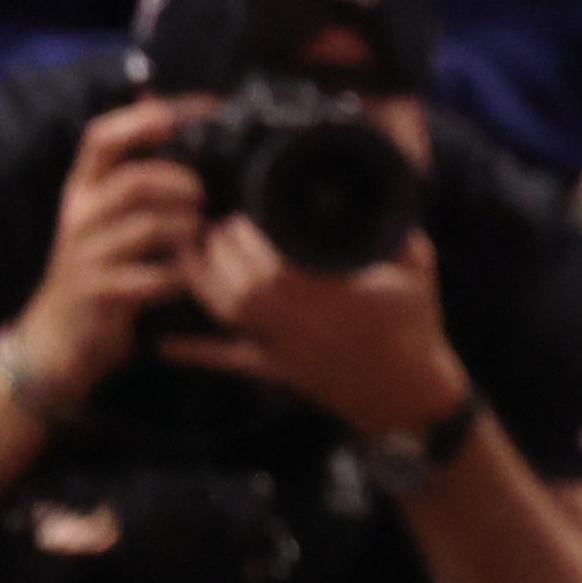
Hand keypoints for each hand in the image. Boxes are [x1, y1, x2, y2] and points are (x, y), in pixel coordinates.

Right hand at [14, 98, 208, 403]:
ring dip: (189, 228)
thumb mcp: (107, 214)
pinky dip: (183, 275)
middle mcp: (79, 216)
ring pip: (149, 227)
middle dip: (182, 184)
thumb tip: (162, 109)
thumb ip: (133, 170)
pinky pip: (155, 276)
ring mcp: (87, 255)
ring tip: (202, 236)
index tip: (198, 111)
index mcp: (82, 189)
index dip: (147, 118)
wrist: (61, 335)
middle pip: (135, 181)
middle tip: (204, 196)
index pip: (101, 137)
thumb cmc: (100, 265)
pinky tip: (191, 277)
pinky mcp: (100, 293)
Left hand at [173, 216, 469, 441]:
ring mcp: (286, 349)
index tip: (242, 217)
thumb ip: (399, 231)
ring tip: (188, 255)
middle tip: (215, 227)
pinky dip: (194, 352)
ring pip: (230, 314)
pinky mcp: (277, 371)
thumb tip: (385, 186)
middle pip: (244, 286)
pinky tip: (162, 343)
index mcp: (340, 296)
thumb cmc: (417, 328)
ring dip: (202, 283)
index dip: (249, 242)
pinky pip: (229, 362)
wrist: (411, 396)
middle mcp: (306, 323)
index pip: (277, 266)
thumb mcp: (419, 272)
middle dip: (221, 253)